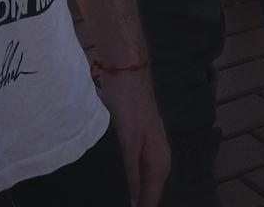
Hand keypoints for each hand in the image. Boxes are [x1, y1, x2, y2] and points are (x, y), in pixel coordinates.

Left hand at [95, 60, 170, 206]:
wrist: (126, 70)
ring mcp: (145, 149)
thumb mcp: (129, 143)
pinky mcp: (133, 140)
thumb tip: (132, 204)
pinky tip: (106, 177)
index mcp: (160, 163)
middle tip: (104, 201)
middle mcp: (156, 159)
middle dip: (131, 201)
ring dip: (125, 190)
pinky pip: (129, 167)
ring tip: (104, 195)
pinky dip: (120, 175)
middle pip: (145, 192)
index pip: (151, 199)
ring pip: (136, 180)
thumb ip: (130, 174)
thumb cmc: (130, 105)